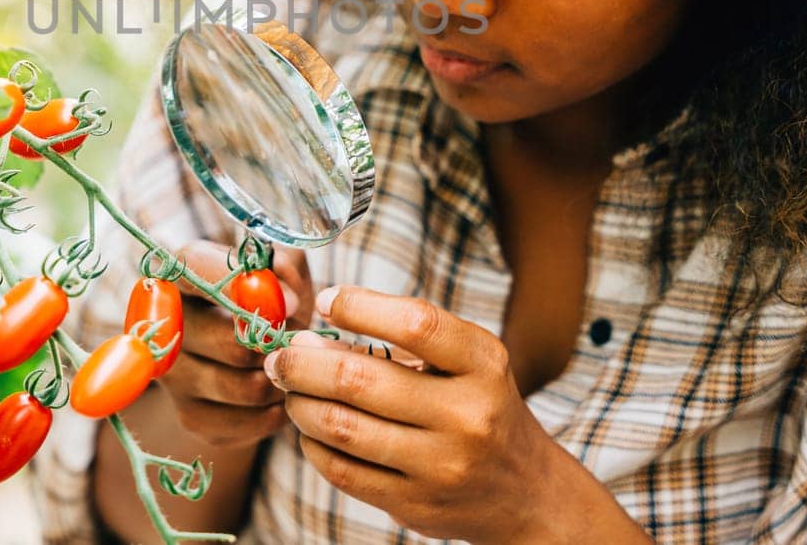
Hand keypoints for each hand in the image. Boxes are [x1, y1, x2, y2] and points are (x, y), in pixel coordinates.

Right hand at [157, 239, 313, 448]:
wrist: (253, 351)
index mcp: (180, 274)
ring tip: (295, 364)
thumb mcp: (282, 271)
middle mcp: (164, 326)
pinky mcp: (191, 417)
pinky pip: (249, 421)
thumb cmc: (269, 300)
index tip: (287, 304)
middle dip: (280, 346)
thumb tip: (284, 301)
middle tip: (299, 340)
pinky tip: (281, 392)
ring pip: (247, 388)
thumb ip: (285, 269)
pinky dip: (278, 411)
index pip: (194, 269)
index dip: (240, 286)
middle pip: (231, 344)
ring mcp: (173, 377)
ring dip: (284, 379)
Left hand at [261, 286, 553, 544]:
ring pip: (343, 428)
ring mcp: (441, 466)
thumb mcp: (470, 360)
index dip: (358, 306)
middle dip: (304, 363)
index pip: (415, 324)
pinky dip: (313, 444)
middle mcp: (467, 415)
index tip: (324, 301)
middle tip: (281, 355)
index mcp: (483, 365)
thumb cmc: (483, 406)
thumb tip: (318, 328)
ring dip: (300, 403)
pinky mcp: (415, 505)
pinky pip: (343, 471)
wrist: (526, 492)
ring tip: (289, 388)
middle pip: (361, 380)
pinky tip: (309, 427)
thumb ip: (408, 337)